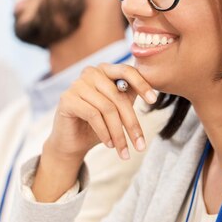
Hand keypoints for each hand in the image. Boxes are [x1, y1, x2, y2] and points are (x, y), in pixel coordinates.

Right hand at [33, 63, 157, 201]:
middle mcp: (90, 72)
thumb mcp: (118, 110)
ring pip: (108, 108)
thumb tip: (151, 93)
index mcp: (105, 70)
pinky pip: (93, 115)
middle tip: (140, 146)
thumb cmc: (98, 125)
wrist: (72, 142)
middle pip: (119, 96)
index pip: (127, 71)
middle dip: (132, 124)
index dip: (142, 85)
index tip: (154, 101)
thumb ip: (129, 97)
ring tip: (124, 151)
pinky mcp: (67, 99)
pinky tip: (109, 145)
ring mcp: (77, 84)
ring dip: (118, 134)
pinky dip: (104, 132)